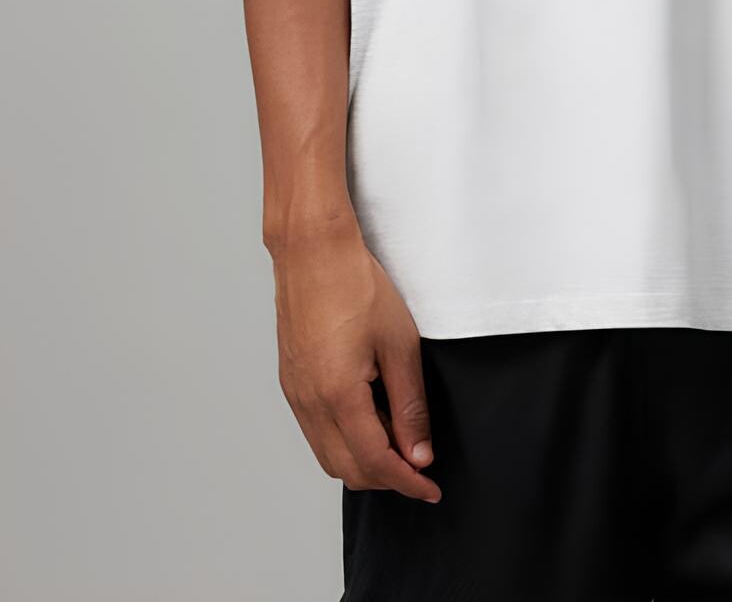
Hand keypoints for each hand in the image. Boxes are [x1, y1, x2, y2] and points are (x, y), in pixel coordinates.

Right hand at [271, 217, 441, 502]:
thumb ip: (409, 405)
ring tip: (398, 444)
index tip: (430, 488)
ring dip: (363, 462)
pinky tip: (369, 420)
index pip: (376, 462)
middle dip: (386, 478)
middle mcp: (309, 403)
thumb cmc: (356, 286)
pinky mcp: (291, 383)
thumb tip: (419, 452)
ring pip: (328, 455)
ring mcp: (295, 395)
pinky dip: (343, 442)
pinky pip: (316, 433)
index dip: (407, 482)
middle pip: (347, 470)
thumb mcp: (399, 344)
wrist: (313, 253)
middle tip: (419, 467)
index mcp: (338, 396)